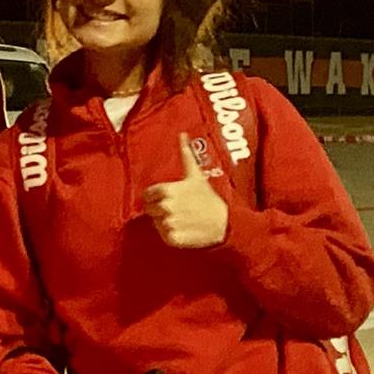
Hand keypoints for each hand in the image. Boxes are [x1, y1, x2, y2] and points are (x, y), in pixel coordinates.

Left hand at [143, 133, 228, 248]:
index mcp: (167, 191)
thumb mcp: (196, 175)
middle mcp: (165, 207)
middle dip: (160, 209)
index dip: (156, 196)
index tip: (169, 198)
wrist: (226, 223)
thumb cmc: (209, 198)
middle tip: (178, 209)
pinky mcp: (172, 239)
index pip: (147, 195)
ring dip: (166, 222)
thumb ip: (186, 154)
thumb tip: (182, 134)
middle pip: (150, 209)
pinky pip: (164, 236)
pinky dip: (172, 234)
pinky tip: (184, 229)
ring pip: (157, 223)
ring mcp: (168, 224)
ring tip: (183, 219)